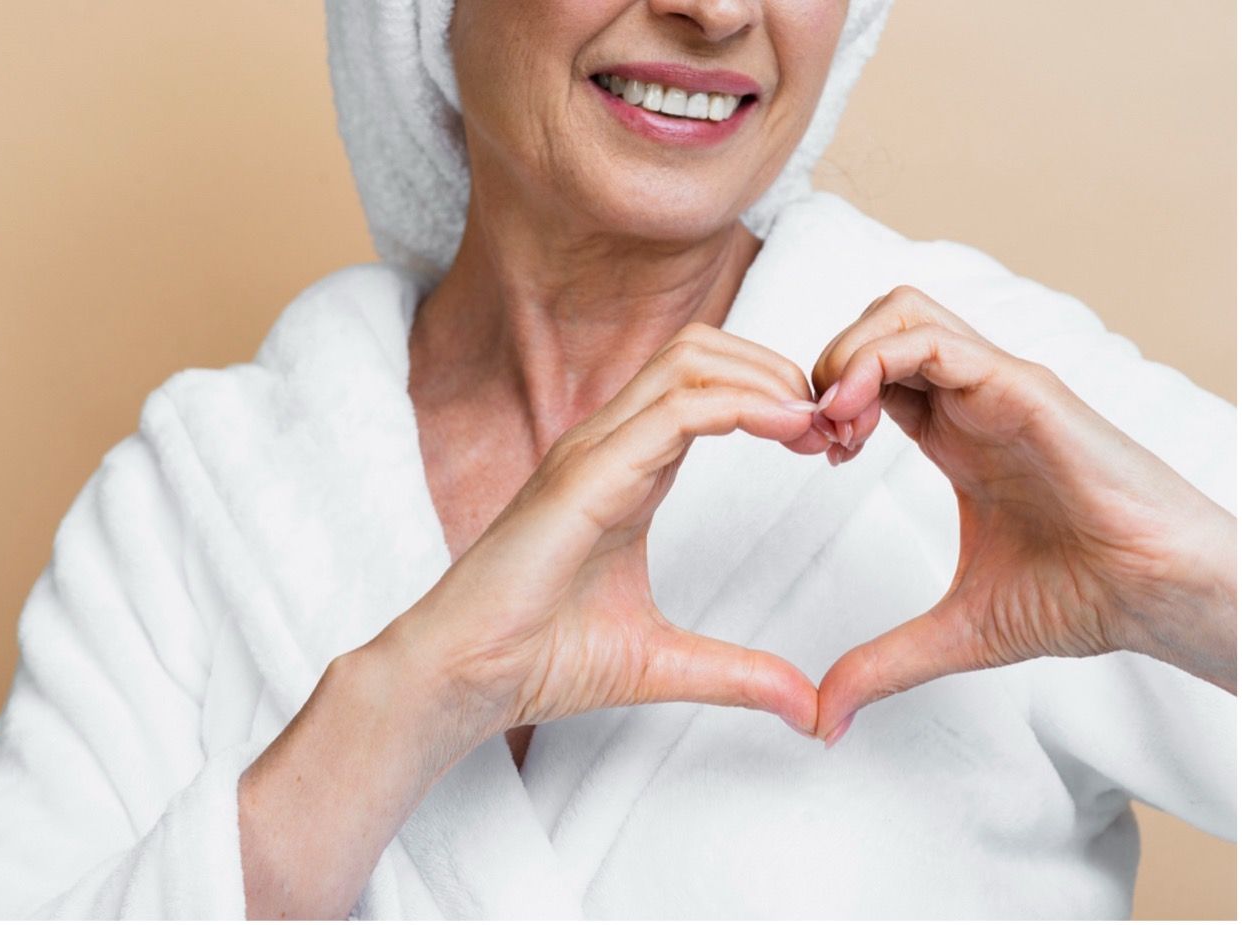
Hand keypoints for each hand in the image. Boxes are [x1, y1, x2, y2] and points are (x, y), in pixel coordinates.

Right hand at [370, 322, 832, 760]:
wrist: (465, 678)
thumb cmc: (539, 657)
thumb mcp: (665, 662)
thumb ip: (738, 673)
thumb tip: (807, 707)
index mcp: (629, 470)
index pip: (707, 388)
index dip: (776, 398)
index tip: (830, 444)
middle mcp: (610, 445)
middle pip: (704, 351)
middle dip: (779, 369)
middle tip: (836, 424)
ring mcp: (593, 451)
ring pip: (691, 361)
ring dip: (766, 378)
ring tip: (817, 423)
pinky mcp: (584, 474)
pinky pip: (674, 410)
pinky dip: (741, 405)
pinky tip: (786, 429)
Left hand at [808, 285, 1237, 746]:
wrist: (1162, 598)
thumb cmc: (1083, 597)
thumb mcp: (956, 632)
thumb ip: (885, 663)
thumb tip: (824, 717)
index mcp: (955, 435)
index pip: (869, 376)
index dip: (823, 402)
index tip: (812, 459)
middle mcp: (972, 399)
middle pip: (877, 326)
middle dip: (825, 366)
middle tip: (814, 437)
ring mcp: (998, 385)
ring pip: (900, 312)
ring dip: (844, 355)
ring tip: (831, 423)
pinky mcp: (1024, 387)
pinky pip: (935, 340)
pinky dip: (876, 362)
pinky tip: (853, 418)